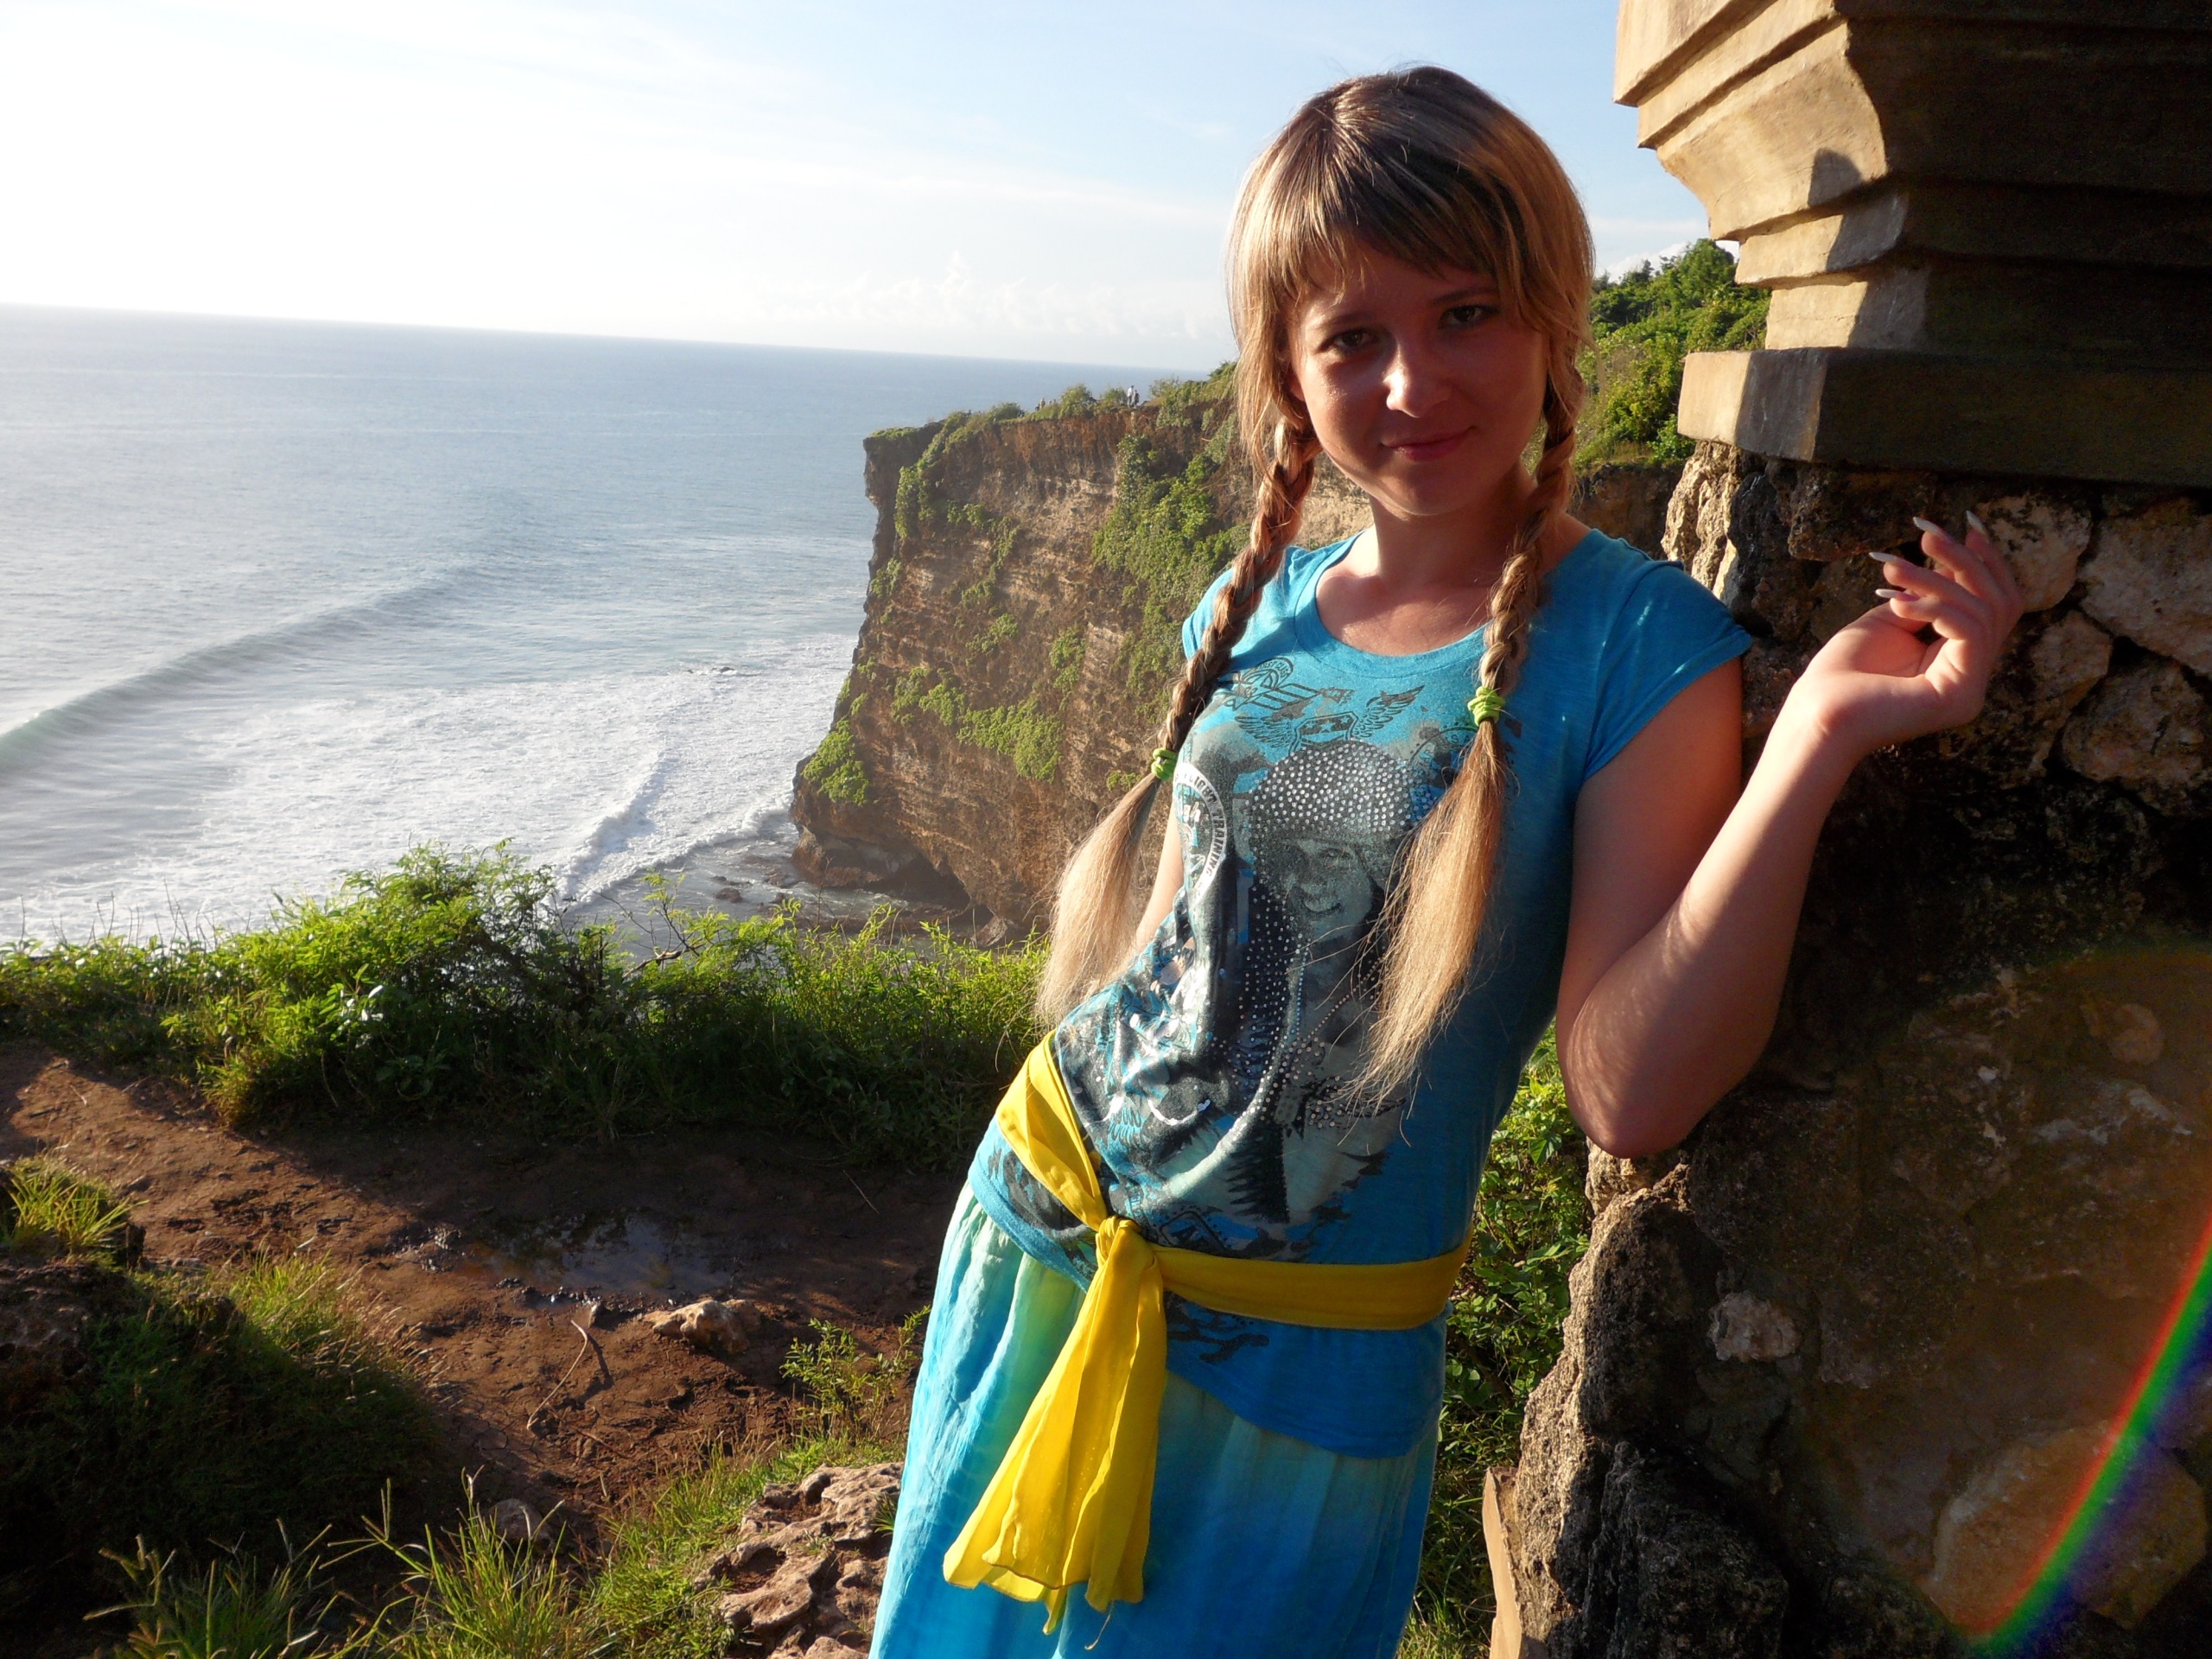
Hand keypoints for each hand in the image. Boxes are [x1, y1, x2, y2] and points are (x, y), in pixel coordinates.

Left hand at [1780, 513, 2026, 760]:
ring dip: (1936, 581)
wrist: (1814, 715)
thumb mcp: (1890, 618)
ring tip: (1894, 569)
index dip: (1986, 562)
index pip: (1994, 604)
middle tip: (1926, 535)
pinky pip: (1970, 632)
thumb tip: (1951, 560)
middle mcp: (1973, 674)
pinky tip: (1898, 603)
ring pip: (1983, 612)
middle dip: (1965, 561)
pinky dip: (1936, 607)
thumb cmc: (1840, 673)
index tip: (1966, 523)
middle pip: (1999, 603)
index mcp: (1958, 658)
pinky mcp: (1961, 694)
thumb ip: (1925, 594)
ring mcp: (1972, 687)